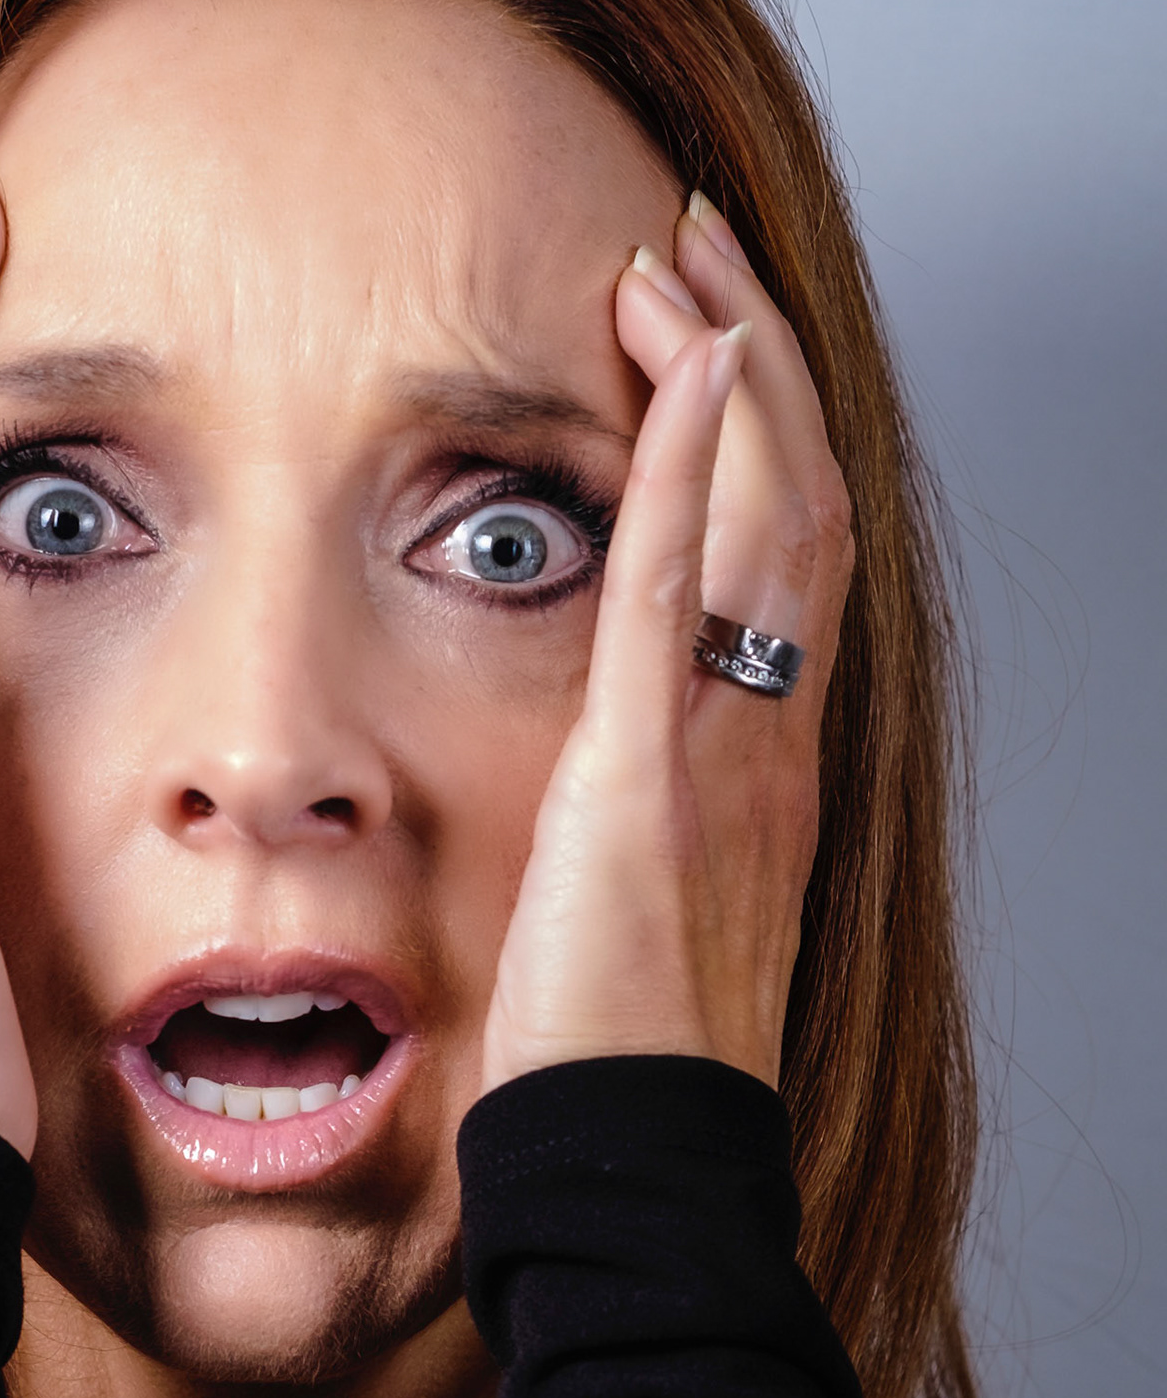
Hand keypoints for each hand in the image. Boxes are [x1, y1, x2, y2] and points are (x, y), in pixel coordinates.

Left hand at [481, 195, 854, 1092]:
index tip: (704, 329)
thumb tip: (603, 728)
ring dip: (720, 375)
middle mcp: (770, 728)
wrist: (637, 1147)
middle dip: (750, 355)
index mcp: (767, 746)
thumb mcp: (652, 878)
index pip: (786, 543)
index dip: (759, 422)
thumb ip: (646, 782)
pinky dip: (681, 471)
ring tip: (669, 267)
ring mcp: (724, 748)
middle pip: (793, 495)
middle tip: (690, 250)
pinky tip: (682, 366)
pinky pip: (674, 595)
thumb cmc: (628, 1032)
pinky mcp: (645, 781)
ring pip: (760, 515)